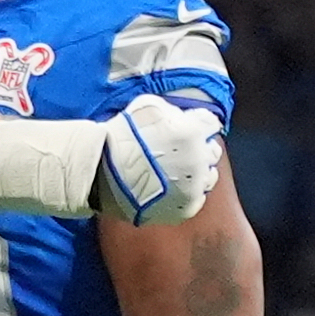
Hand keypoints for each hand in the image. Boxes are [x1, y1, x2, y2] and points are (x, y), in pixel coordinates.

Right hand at [94, 95, 222, 226]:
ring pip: (209, 177)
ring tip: (176, 172)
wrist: (102, 173)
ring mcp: (194, 187)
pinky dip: (187, 193)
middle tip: (179, 151)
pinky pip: (196, 199)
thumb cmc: (122, 136)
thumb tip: (183, 116)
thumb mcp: (147, 107)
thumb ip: (172, 111)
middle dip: (199, 148)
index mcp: (192, 132)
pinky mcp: (185, 208)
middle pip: (212, 151)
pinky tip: (171, 189)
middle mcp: (199, 160)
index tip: (188, 127)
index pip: (210, 124)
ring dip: (197, 172)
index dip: (198, 124)